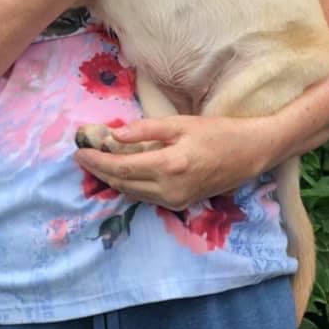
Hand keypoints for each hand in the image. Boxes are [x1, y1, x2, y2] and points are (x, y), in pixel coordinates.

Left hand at [74, 114, 268, 210]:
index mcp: (169, 166)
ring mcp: (176, 201)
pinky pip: (146, 197)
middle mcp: (170, 190)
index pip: (122, 168)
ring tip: (96, 162)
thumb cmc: (217, 132)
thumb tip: (115, 134)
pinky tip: (121, 172)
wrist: (250, 153)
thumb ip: (146, 129)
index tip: (79, 151)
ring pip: (133, 193)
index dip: (97, 161)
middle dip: (99, 171)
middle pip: (123, 184)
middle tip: (82, 156)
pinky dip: (129, 185)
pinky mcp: (180, 204)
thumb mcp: (181, 123)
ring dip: (112, 180)